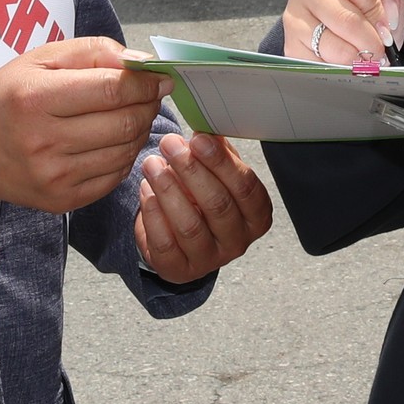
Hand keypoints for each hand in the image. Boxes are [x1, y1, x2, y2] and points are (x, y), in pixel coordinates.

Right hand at [0, 37, 166, 211]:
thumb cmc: (8, 98)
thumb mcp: (39, 59)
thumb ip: (92, 51)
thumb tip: (140, 61)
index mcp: (35, 99)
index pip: (112, 90)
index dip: (145, 82)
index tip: (161, 76)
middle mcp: (43, 141)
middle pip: (124, 123)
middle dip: (148, 104)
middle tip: (151, 94)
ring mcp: (54, 176)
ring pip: (125, 151)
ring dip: (140, 129)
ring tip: (132, 114)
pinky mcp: (63, 200)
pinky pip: (115, 177)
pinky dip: (126, 155)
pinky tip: (115, 140)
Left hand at [133, 131, 275, 281]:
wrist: (180, 237)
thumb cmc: (204, 199)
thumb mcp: (218, 175)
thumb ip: (217, 155)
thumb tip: (207, 133)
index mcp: (256, 216)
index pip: (245, 187)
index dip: (221, 162)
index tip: (198, 139)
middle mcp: (238, 242)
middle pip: (218, 204)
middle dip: (191, 170)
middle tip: (170, 145)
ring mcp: (209, 260)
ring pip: (190, 225)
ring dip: (168, 189)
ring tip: (152, 164)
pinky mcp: (179, 270)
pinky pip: (165, 242)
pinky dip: (153, 213)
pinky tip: (146, 189)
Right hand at [284, 0, 403, 64]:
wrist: (344, 23)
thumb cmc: (362, 1)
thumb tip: (388, 16)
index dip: (377, 9)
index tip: (386, 27)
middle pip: (345, 18)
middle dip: (370, 40)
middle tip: (380, 51)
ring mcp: (293, 16)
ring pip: (332, 45)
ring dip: (356, 58)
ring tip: (365, 59)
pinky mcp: (291, 46)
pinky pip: (320, 66)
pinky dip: (340, 70)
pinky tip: (347, 64)